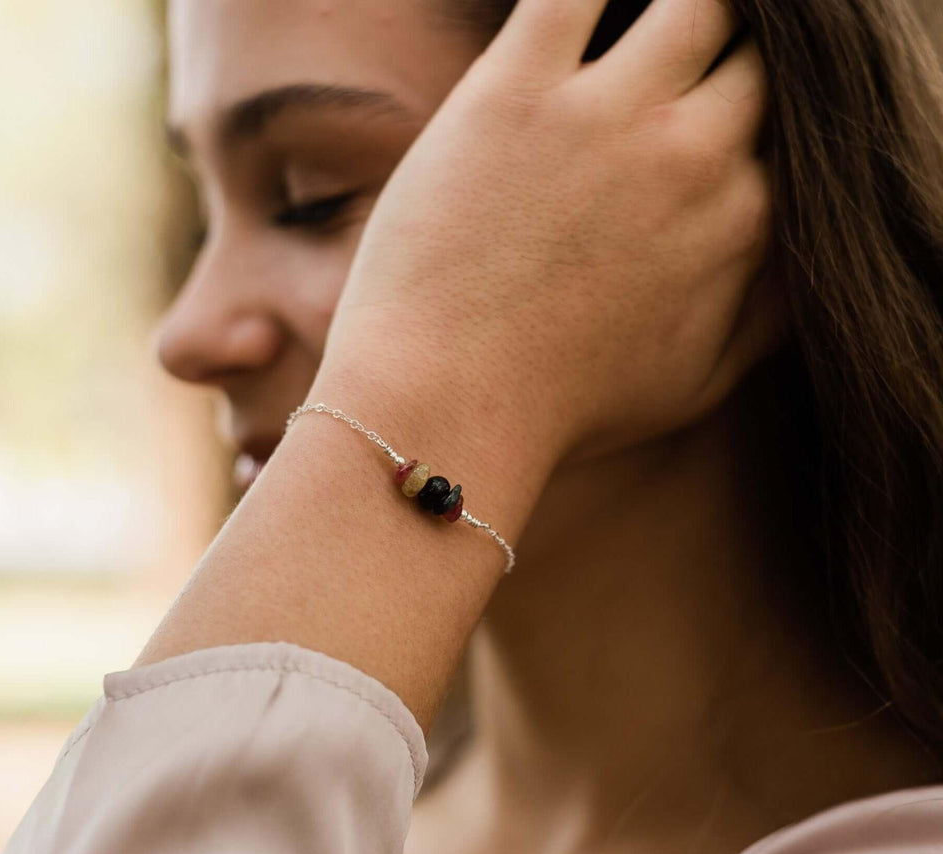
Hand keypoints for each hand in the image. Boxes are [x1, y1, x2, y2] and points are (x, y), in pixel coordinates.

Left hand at [316, 0, 773, 464]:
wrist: (449, 407)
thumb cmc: (565, 409)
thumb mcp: (697, 386)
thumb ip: (770, 317)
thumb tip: (805, 259)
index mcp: (744, 222)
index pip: (782, 136)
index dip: (746, 134)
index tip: (704, 143)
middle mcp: (693, 155)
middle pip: (752, 61)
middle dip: (727, 66)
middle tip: (674, 89)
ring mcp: (608, 114)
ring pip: (693, 2)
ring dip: (683, 10)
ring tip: (646, 37)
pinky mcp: (516, 89)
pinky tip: (580, 12)